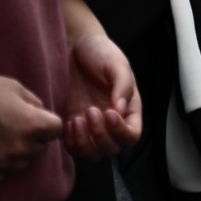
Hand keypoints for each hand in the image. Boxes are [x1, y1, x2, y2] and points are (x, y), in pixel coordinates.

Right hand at [0, 70, 62, 181]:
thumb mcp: (15, 88)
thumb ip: (36, 105)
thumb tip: (47, 120)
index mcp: (33, 125)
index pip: (57, 130)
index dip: (46, 121)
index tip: (30, 115)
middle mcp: (21, 148)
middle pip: (40, 147)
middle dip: (31, 136)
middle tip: (6, 121)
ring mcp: (3, 163)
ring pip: (22, 162)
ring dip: (16, 151)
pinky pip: (3, 172)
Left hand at [63, 33, 141, 159]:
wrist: (73, 46)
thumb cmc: (99, 52)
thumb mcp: (116, 63)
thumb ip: (122, 85)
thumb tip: (121, 109)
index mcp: (129, 109)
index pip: (132, 135)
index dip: (121, 132)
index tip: (109, 112)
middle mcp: (111, 122)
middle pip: (112, 149)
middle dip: (100, 136)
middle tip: (91, 111)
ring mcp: (91, 126)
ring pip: (92, 154)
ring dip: (84, 143)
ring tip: (77, 119)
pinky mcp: (72, 125)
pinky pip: (73, 148)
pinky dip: (71, 142)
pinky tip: (68, 121)